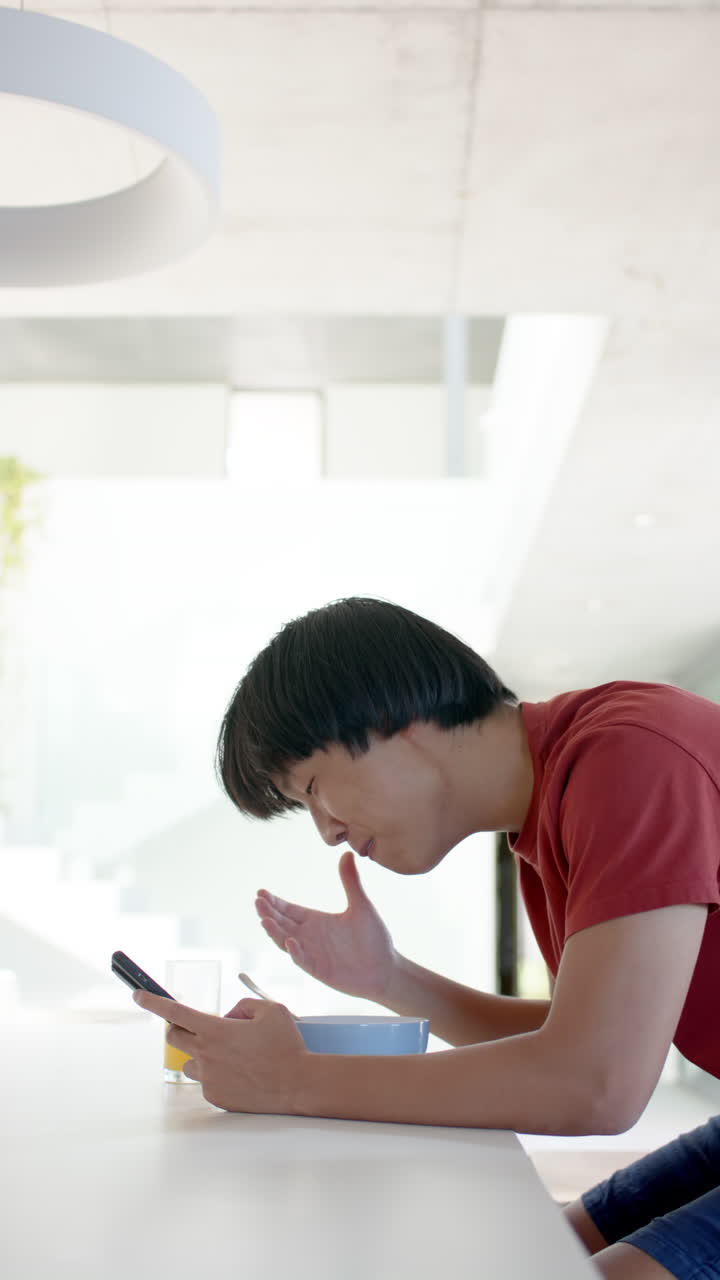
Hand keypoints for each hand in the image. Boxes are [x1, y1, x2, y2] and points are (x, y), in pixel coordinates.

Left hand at [134, 991, 306, 1112]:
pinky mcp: (215, 1097)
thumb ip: (242, 1006)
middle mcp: (206, 1055)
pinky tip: (241, 1074)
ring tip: (232, 1057)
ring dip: (203, 1055)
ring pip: (191, 1062)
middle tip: (200, 1028)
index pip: (175, 1012)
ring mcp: (209, 1079)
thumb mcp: (269, 1010)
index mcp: (215, 1030)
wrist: (297, 1084)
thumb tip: (228, 1018)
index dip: (152, 1001)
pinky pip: (207, 1081)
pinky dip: (218, 1074)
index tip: (137, 994)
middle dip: (180, 1028)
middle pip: (174, 1037)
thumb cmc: (285, 1045)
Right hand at [256, 850, 395, 1001]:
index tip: (261, 892)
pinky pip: (303, 962)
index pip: (289, 910)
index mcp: (316, 921)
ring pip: (286, 942)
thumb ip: (351, 881)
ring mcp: (313, 954)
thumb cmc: (374, 938)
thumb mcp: (361, 906)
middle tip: (258, 901)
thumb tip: (347, 853)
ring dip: (275, 932)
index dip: (274, 902)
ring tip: (265, 919)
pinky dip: (296, 953)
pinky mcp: (320, 970)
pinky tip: (291, 941)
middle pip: (282, 924)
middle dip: (268, 913)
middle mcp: (310, 937)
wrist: (386, 969)